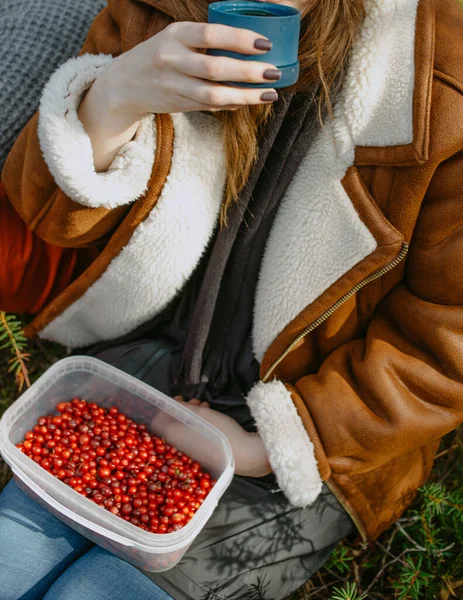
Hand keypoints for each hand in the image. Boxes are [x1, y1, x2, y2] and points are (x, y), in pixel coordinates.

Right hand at [102, 21, 279, 116]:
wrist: (125, 84)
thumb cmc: (160, 54)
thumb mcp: (176, 37)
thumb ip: (204, 40)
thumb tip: (250, 45)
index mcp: (175, 35)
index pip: (211, 35)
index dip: (240, 40)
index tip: (266, 44)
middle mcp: (172, 60)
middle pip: (215, 69)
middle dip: (249, 72)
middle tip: (274, 73)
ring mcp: (174, 85)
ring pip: (214, 94)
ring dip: (245, 96)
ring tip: (269, 94)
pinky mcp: (178, 105)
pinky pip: (210, 106)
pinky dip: (231, 103)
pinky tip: (248, 101)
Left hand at [175, 397, 271, 477]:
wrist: (245, 455)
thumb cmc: (222, 433)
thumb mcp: (201, 413)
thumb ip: (183, 407)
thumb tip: (170, 404)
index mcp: (174, 437)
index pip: (158, 421)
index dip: (166, 407)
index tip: (180, 399)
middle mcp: (179, 446)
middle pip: (174, 424)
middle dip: (184, 408)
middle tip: (196, 400)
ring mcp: (191, 452)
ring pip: (186, 428)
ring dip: (194, 414)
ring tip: (207, 405)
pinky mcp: (203, 455)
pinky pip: (195, 436)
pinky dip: (200, 424)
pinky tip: (213, 417)